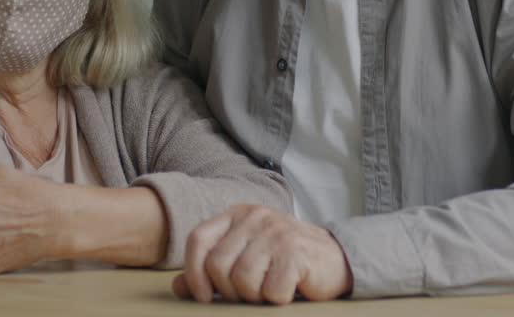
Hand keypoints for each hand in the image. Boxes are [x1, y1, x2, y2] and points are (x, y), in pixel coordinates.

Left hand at [172, 205, 352, 304]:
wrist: (335, 259)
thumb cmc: (283, 261)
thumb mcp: (243, 259)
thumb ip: (210, 270)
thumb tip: (178, 286)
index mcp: (238, 214)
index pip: (198, 239)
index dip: (193, 272)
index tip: (203, 296)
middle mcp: (255, 217)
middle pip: (218, 266)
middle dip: (229, 291)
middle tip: (249, 294)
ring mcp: (276, 232)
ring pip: (242, 281)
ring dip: (255, 296)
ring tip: (270, 288)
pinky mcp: (296, 252)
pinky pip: (270, 291)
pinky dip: (277, 299)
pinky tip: (289, 288)